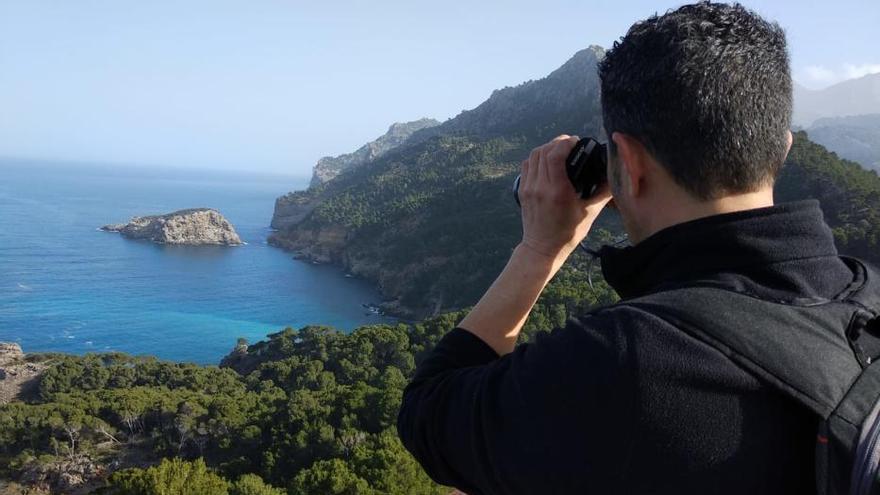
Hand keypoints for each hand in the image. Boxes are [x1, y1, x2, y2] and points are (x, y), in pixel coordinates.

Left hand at [517, 135, 611, 261]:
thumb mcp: (589, 213)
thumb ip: (603, 193)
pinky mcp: (522, 190)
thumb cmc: (567, 233)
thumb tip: (616, 177)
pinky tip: (547, 160)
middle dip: (558, 142)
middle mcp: (540, 187)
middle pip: (544, 151)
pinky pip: (527, 165)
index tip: (576, 141)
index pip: (555, 155)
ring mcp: (528, 188)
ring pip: (533, 156)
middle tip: (570, 143)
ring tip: (559, 149)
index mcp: (557, 192)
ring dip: (546, 147)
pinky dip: (537, 157)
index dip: (565, 143)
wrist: (542, 248)